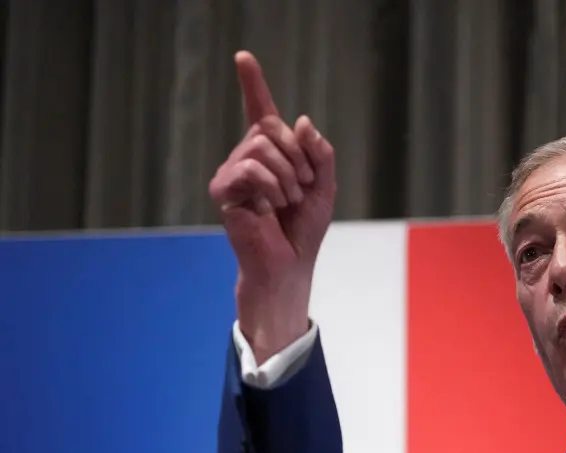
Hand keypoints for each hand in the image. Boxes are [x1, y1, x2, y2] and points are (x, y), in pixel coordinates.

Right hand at [209, 50, 335, 364]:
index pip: (259, 111)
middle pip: (270, 127)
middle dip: (298, 156)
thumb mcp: (324, 186)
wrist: (290, 264)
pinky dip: (272, 187)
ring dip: (287, 175)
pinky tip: (272, 208)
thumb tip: (302, 121)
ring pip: (262, 146)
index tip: (244, 57)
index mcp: (271, 153)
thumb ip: (320, 153)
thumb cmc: (304, 228)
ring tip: (289, 201)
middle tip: (303, 186)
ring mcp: (233, 172)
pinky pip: (250, 168)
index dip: (253, 84)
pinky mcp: (224, 190)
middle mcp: (247, 157)